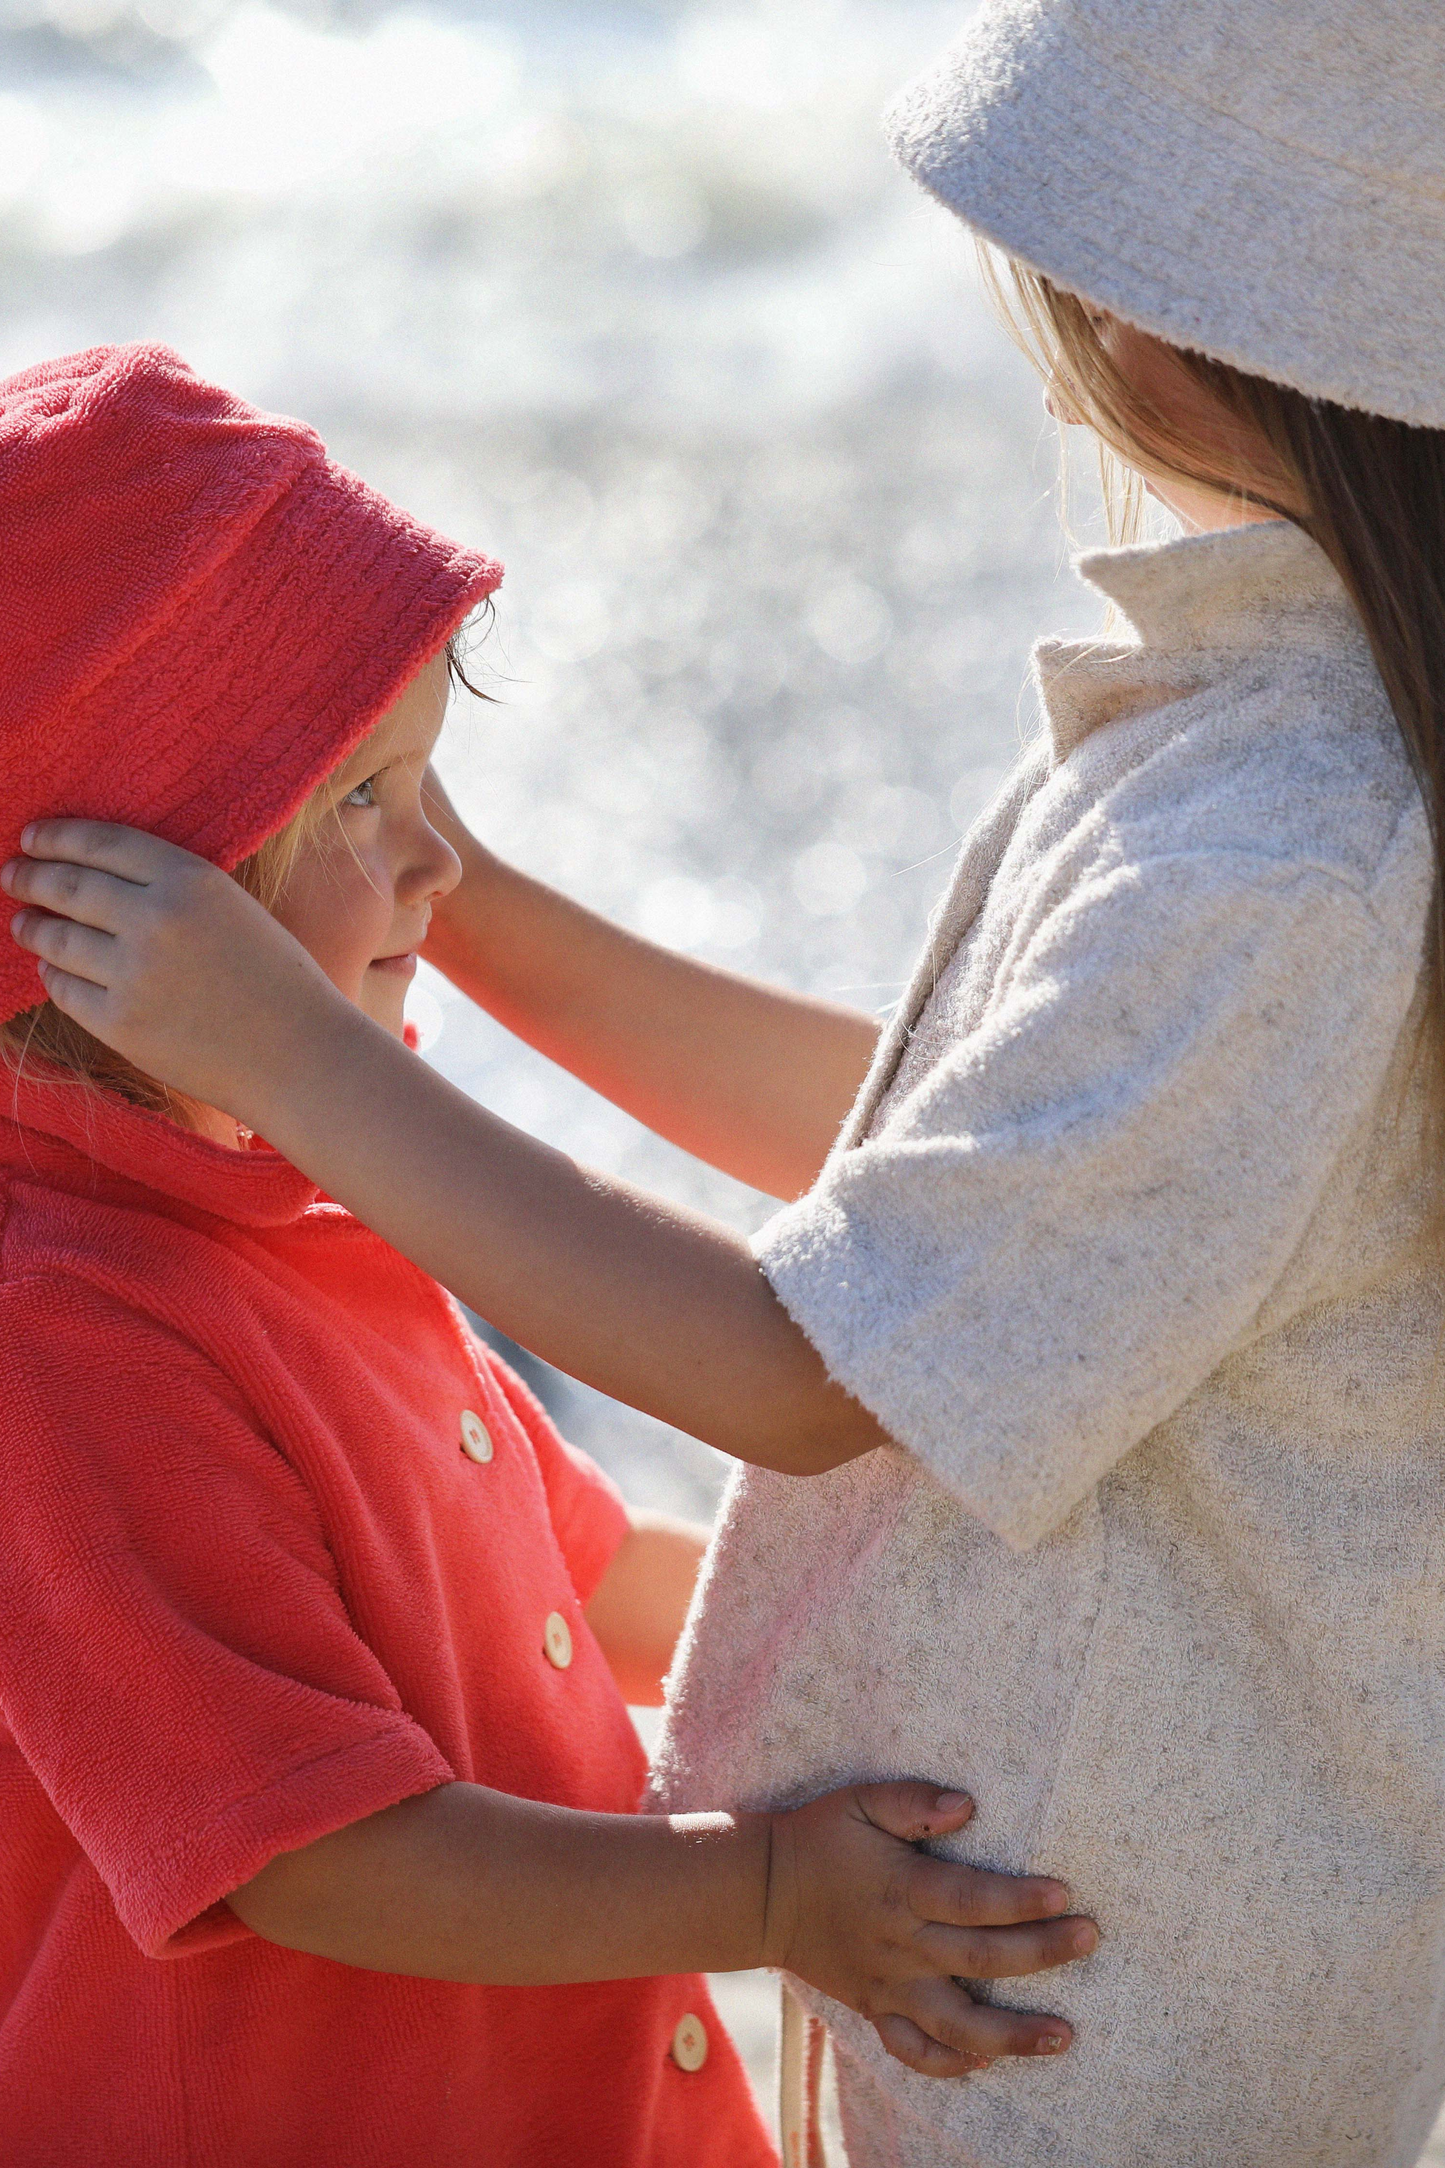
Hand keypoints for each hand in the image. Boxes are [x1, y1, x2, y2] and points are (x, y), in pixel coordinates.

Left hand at [2, 821, 341, 1121]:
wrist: (299, 1056)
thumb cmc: (277, 982)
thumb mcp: (234, 909)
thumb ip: (172, 888)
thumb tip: (95, 877)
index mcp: (190, 880)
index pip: (100, 843)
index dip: (57, 837)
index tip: (32, 838)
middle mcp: (155, 920)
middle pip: (67, 886)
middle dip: (30, 877)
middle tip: (11, 875)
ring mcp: (132, 973)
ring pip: (56, 938)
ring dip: (32, 926)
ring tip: (23, 923)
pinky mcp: (119, 1023)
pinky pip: (64, 989)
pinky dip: (53, 974)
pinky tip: (54, 968)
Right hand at [765, 1782, 1096, 2078]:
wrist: (761, 1893)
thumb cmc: (819, 1837)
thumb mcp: (860, 1800)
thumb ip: (913, 1801)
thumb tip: (968, 1804)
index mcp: (902, 1889)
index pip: (972, 1899)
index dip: (1020, 1900)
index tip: (1065, 1895)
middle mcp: (902, 1944)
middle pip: (980, 1957)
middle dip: (1041, 1952)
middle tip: (1089, 1939)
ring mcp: (889, 1984)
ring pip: (957, 2023)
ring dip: (1012, 2034)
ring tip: (1063, 2036)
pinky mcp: (875, 2008)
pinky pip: (913, 2051)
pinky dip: (949, 2064)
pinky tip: (985, 2063)